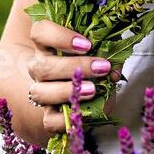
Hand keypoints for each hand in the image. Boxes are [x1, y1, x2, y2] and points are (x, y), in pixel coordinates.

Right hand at [26, 19, 115, 135]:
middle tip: (102, 67)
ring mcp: (41, 91)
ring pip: (39, 93)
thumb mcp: (100, 52)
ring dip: (66, 91)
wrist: (82, 90)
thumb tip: (114, 68)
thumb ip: (108, 53)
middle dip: (74, 67)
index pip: (40, 32)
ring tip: (93, 90)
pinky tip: (84, 112)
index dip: (59, 36)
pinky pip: (49, 121)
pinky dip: (66, 119)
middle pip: (42, 66)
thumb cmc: (91, 63)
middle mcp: (39, 67)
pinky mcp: (49, 115)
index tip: (87, 44)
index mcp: (47, 45)